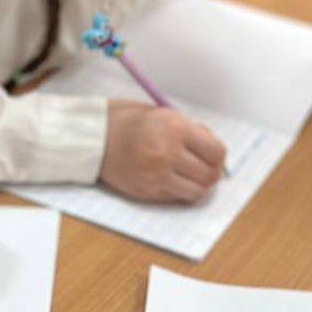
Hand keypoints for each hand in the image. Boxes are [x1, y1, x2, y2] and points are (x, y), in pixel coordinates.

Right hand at [100, 100, 226, 202]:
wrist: (93, 137)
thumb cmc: (128, 121)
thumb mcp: (163, 114)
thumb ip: (190, 130)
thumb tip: (212, 149)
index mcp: (176, 128)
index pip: (216, 152)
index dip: (217, 156)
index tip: (212, 155)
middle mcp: (168, 153)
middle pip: (209, 175)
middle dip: (210, 172)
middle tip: (203, 168)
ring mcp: (157, 175)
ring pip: (197, 192)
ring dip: (197, 186)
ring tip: (189, 177)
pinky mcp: (147, 190)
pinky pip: (177, 198)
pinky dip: (179, 192)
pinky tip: (171, 180)